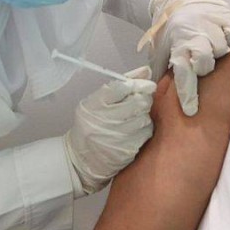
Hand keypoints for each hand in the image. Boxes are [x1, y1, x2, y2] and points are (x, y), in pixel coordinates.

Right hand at [64, 67, 155, 195]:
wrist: (82, 158)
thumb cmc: (91, 124)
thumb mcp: (97, 102)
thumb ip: (121, 84)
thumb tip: (146, 71)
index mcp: (94, 105)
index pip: (121, 87)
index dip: (138, 83)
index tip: (147, 83)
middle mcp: (105, 120)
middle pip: (138, 101)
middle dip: (144, 98)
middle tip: (141, 99)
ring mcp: (117, 137)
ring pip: (144, 117)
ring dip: (144, 114)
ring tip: (134, 116)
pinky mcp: (127, 149)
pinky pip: (145, 132)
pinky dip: (144, 128)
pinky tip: (134, 129)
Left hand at [138, 0, 229, 115]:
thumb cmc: (171, 29)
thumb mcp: (160, 48)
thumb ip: (160, 70)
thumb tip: (155, 96)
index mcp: (177, 44)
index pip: (182, 72)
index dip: (187, 93)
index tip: (191, 110)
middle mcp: (195, 33)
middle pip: (206, 60)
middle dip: (205, 67)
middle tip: (201, 64)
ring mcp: (212, 23)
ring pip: (222, 47)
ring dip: (218, 51)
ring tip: (211, 47)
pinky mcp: (226, 15)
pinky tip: (222, 36)